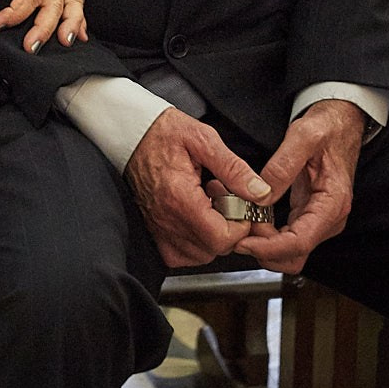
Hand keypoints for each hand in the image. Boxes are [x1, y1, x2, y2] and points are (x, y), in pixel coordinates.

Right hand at [124, 108, 271, 267]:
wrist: (128, 132)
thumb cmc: (161, 132)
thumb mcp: (203, 139)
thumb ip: (233, 168)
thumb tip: (260, 192)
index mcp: (180, 197)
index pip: (222, 237)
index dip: (240, 224)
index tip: (238, 203)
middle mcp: (166, 218)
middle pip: (213, 249)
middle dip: (228, 228)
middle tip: (222, 200)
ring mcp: (157, 227)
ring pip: (199, 255)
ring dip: (211, 236)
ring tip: (208, 207)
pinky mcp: (151, 230)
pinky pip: (178, 255)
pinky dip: (193, 245)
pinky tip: (195, 221)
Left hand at [233, 99, 364, 274]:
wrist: (341, 122)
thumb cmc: (329, 128)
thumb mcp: (303, 136)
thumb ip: (282, 165)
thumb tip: (262, 194)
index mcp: (332, 203)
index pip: (300, 243)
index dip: (268, 247)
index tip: (243, 242)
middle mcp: (329, 218)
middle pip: (295, 255)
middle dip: (264, 249)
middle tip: (238, 228)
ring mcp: (319, 218)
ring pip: (290, 250)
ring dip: (263, 242)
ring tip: (240, 218)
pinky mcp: (308, 213)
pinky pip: (287, 236)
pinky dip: (267, 233)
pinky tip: (250, 215)